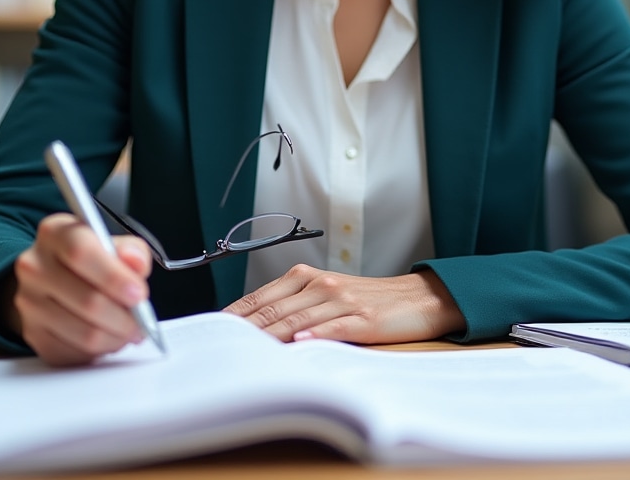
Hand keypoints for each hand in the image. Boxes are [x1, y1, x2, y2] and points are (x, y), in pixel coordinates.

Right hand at [2, 213, 152, 365]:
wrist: (53, 276)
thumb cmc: (90, 258)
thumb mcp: (112, 242)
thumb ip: (131, 250)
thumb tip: (136, 262)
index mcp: (54, 233)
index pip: (81, 252)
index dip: (114, 276)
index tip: (139, 293)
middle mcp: (34, 266)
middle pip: (86, 300)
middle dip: (124, 316)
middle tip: (142, 320)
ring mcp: (29, 303)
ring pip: (83, 333)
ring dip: (116, 337)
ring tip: (130, 330)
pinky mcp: (33, 334)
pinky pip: (74, 353)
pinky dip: (100, 350)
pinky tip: (109, 336)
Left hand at [224, 265, 464, 343]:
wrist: (417, 298)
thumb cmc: (368, 300)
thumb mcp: (328, 296)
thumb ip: (295, 307)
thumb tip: (256, 330)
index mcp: (307, 276)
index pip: (260, 297)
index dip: (234, 315)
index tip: (212, 332)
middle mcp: (320, 284)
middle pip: (273, 309)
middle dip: (243, 331)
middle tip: (219, 348)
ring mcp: (341, 300)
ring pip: (297, 320)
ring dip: (270, 337)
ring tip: (246, 352)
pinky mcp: (363, 318)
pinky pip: (334, 327)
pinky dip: (315, 335)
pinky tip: (300, 344)